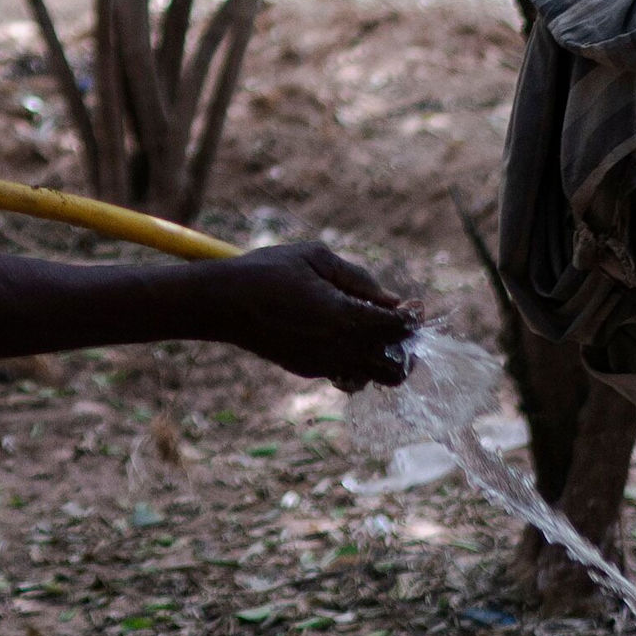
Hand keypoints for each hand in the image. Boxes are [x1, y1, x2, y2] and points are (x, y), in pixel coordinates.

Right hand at [202, 240, 416, 388]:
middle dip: (406, 347)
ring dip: (382, 357)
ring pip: (373, 377)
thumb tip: (392, 300)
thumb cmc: (267, 271)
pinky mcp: (308, 370)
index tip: (413, 304)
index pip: (399, 328)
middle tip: (397, 324)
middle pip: (397, 368)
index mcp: (345, 318)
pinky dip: (356, 360)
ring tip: (372, 331)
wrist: (222, 303)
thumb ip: (359, 279)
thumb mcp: (315, 258)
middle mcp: (338, 349)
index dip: (413, 316)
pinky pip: (347, 373)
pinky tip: (342, 335)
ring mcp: (323, 364)